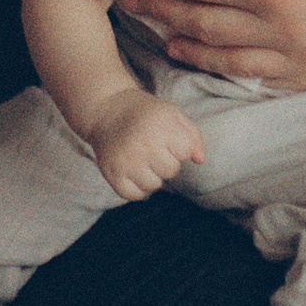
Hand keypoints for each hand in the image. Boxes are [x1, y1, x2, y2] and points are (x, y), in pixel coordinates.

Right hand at [81, 84, 206, 200]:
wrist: (106, 109)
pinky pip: (135, 195)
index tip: (166, 136)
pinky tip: (132, 169)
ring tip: (141, 157)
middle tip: (151, 147)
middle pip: (171, 171)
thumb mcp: (172, 114)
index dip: (179, 145)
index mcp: (160, 126)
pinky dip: (136, 187)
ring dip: (151, 175)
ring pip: (154, 185)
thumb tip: (199, 160)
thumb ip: (192, 135)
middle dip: (166, 161)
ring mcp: (126, 162)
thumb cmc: (145, 113)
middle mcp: (143, 145)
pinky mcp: (112, 175)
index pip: (185, 151)